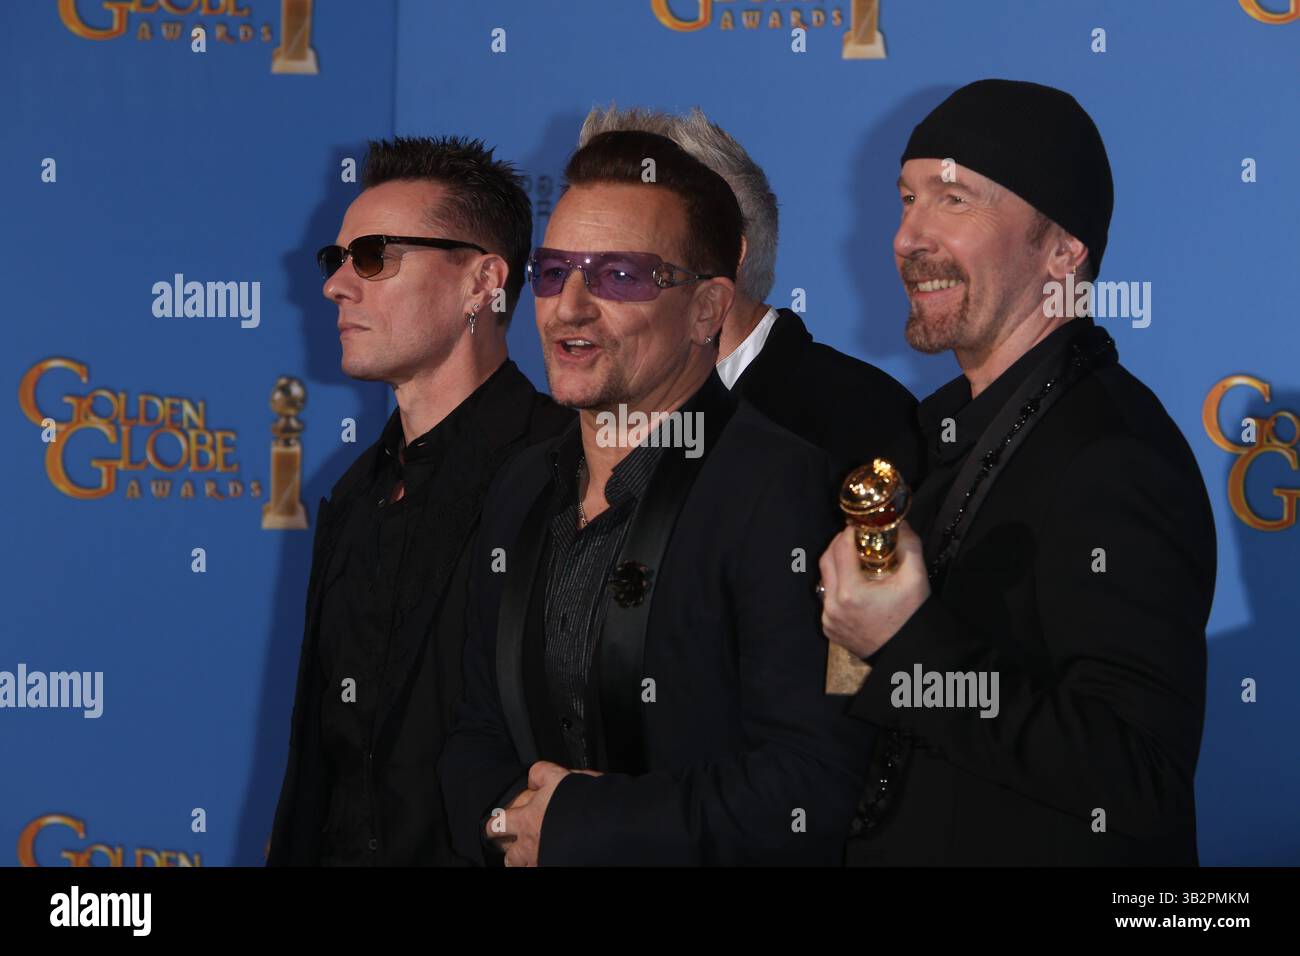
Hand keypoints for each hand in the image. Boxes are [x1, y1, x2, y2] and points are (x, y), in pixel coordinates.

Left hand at [484, 761, 601, 866]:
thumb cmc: (582, 800)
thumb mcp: (559, 776)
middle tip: (515, 850)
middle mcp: (531, 847)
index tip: (493, 827)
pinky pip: (545, 868)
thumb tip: (532, 778)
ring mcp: (544, 861)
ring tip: (533, 858)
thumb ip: (541, 774)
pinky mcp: (558, 866)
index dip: (495, 826)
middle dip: (511, 855)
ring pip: (526, 868)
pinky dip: (546, 864)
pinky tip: (553, 859)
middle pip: (511, 858)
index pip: (498, 825)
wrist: (605, 824)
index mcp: (527, 820)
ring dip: (527, 864)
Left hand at [818, 521, 929, 659]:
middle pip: (826, 561)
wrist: (908, 653)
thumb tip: (899, 523)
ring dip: (837, 566)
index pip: (840, 549)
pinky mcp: (829, 629)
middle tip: (855, 538)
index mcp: (851, 593)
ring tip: (855, 560)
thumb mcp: (916, 577)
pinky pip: (827, 600)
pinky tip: (855, 585)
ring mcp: (829, 620)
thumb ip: (908, 545)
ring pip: (825, 580)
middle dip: (839, 545)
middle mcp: (833, 606)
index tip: (859, 527)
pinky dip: (838, 588)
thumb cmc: (912, 616)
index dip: (849, 533)